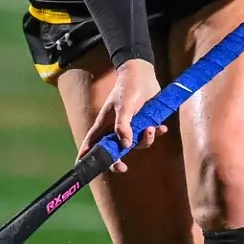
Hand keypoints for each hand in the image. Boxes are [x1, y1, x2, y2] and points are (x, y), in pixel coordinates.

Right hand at [81, 58, 167, 173]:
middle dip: (117, 161)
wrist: (144, 75)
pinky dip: (156, 133)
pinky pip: (149, 135)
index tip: (82, 167)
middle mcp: (116, 128)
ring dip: (144, 140)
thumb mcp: (124, 106)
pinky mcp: (144, 123)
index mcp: (105, 124)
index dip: (86, 155)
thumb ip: (123, 125)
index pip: (92, 142)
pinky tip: (161, 128)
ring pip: (135, 145)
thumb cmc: (128, 88)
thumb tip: (125, 145)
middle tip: (123, 167)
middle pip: (113, 151)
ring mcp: (131, 127)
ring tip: (151, 128)